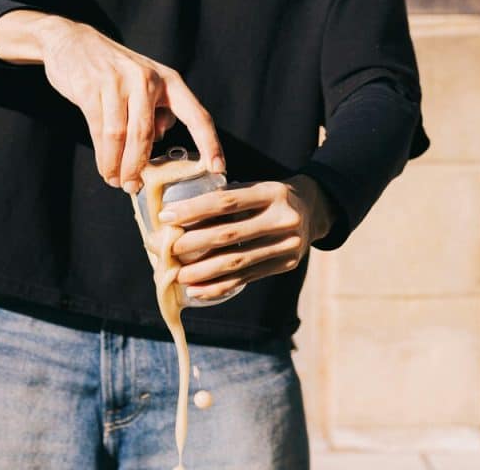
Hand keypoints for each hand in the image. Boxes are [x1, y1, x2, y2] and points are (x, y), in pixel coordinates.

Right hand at [0, 10, 224, 191]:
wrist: (73, 42)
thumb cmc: (115, 72)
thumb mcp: (145, 84)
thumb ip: (157, 111)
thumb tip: (160, 142)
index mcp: (168, 81)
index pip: (196, 115)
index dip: (209, 143)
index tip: (218, 168)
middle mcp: (146, 79)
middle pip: (145, 134)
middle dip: (139, 167)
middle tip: (134, 187)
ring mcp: (117, 82)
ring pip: (119, 136)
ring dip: (117, 165)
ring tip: (117, 181)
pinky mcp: (91, 88)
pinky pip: (99, 130)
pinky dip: (102, 156)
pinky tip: (105, 167)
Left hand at [158, 174, 334, 299]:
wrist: (314, 211)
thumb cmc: (270, 197)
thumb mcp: (256, 188)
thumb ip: (227, 199)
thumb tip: (178, 217)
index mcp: (271, 192)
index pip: (226, 201)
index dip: (193, 209)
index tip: (166, 216)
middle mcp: (283, 219)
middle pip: (229, 234)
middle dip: (193, 243)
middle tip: (168, 250)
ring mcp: (287, 245)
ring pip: (237, 261)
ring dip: (203, 271)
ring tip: (178, 275)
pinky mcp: (285, 265)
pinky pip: (246, 278)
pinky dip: (219, 287)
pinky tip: (197, 291)